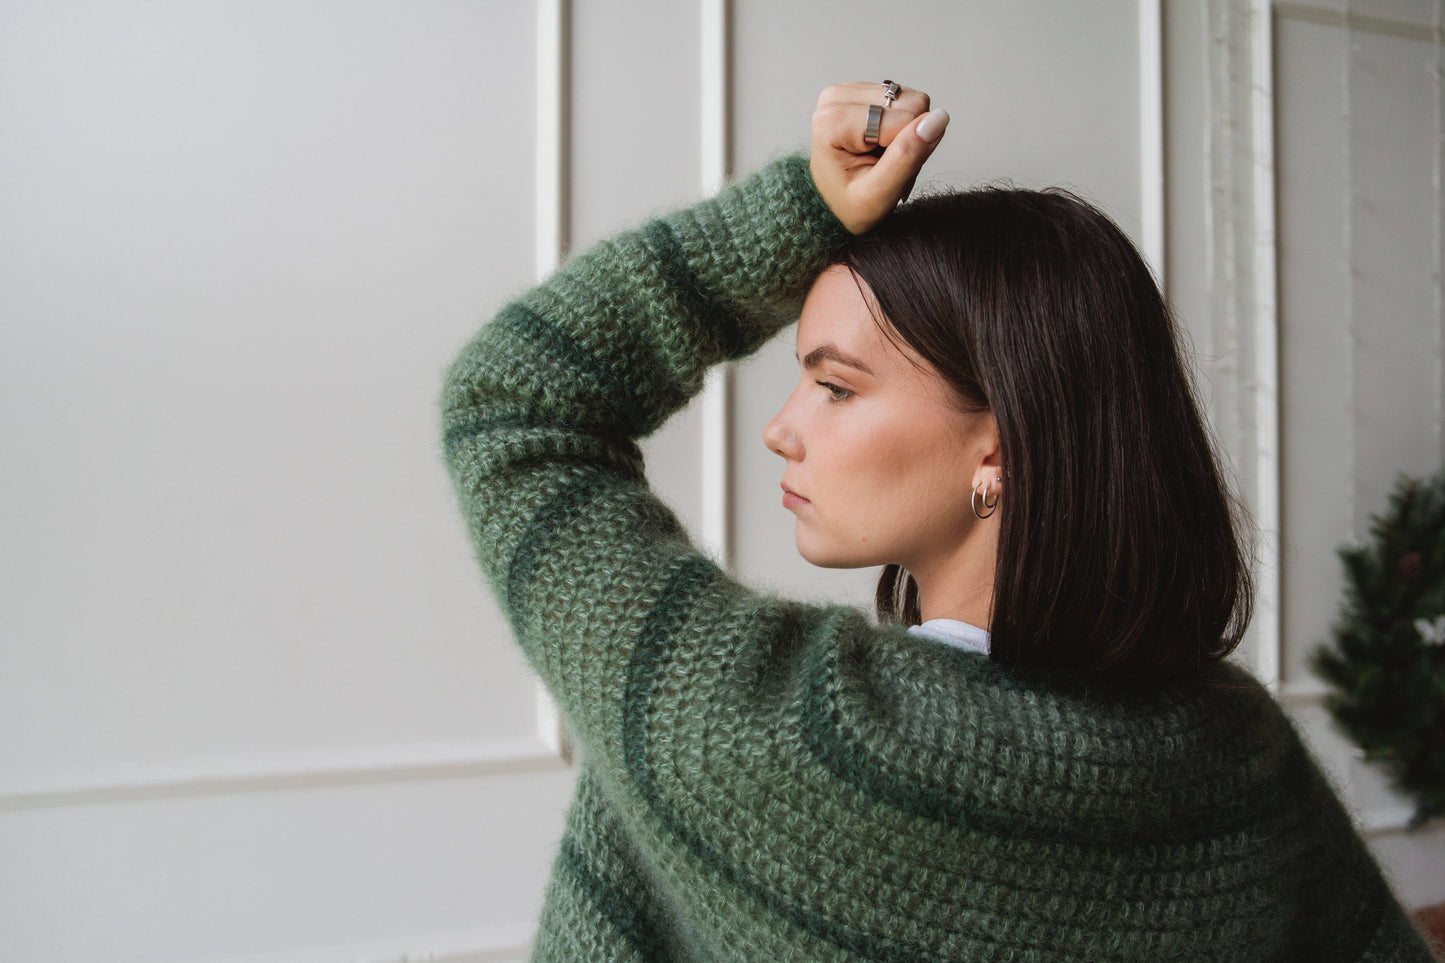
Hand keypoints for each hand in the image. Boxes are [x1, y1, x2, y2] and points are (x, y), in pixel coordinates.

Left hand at [810, 82, 948, 234]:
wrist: (835, 207)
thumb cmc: (849, 205)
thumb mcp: (878, 194)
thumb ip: (907, 156)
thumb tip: (938, 118)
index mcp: (833, 120)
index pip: (906, 117)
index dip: (907, 149)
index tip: (882, 171)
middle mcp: (837, 98)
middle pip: (911, 102)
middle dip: (908, 138)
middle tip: (884, 166)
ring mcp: (849, 91)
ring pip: (912, 101)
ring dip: (905, 133)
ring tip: (881, 158)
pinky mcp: (863, 92)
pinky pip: (905, 101)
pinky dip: (901, 126)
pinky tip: (881, 146)